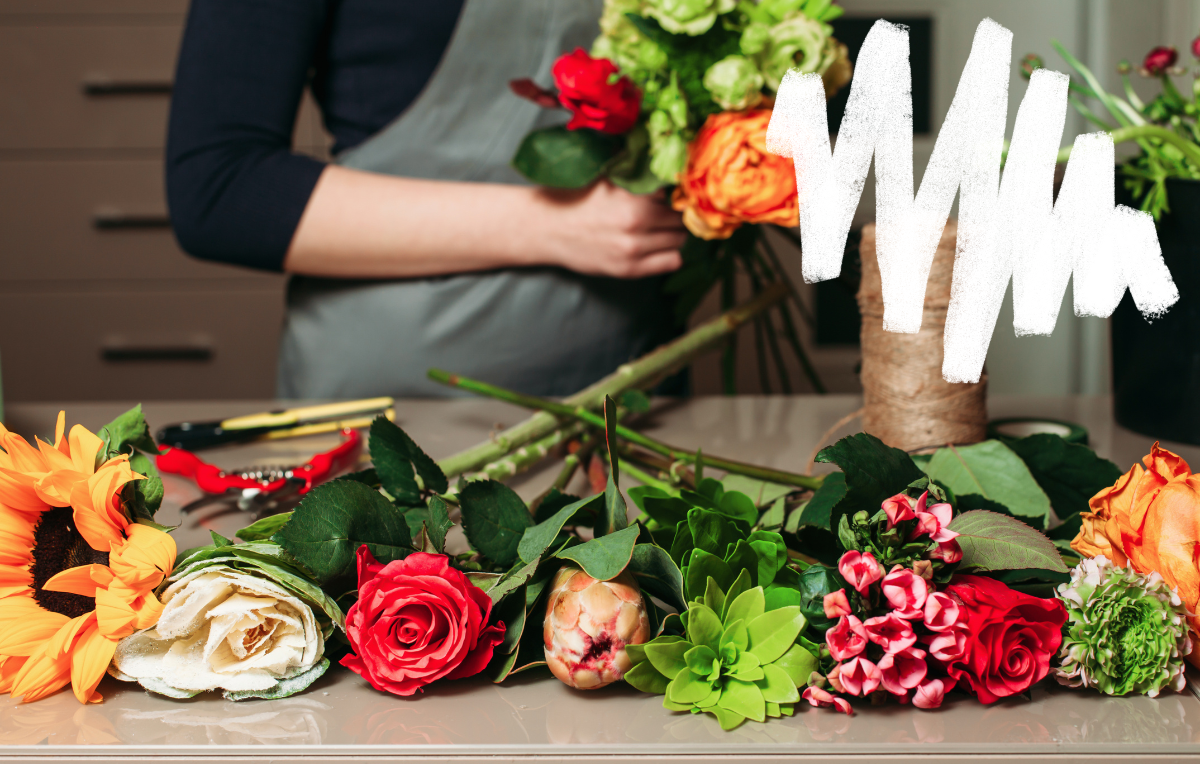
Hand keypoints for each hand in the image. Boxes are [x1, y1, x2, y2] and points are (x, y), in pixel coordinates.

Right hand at [534, 180, 685, 278]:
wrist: (550, 228)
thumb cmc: (580, 200)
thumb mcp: (610, 178)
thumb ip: (640, 175)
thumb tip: (673, 169)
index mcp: (633, 194)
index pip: (677, 193)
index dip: (675, 194)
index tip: (672, 196)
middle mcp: (636, 220)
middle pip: (680, 218)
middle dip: (675, 215)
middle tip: (665, 214)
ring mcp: (633, 247)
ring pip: (679, 240)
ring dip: (673, 234)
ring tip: (659, 231)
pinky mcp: (629, 269)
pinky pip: (672, 262)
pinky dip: (670, 255)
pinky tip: (657, 248)